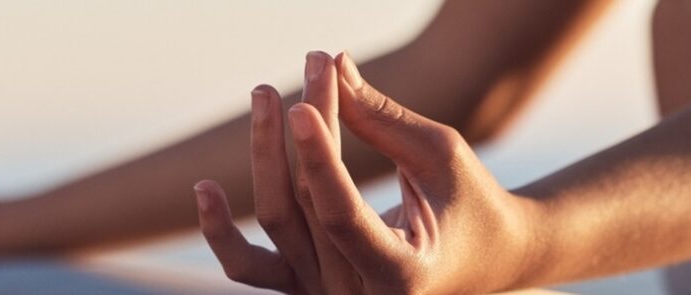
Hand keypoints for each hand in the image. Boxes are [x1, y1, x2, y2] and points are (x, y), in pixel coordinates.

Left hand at [195, 52, 544, 293]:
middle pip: (306, 203)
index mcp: (402, 274)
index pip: (341, 217)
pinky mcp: (302, 286)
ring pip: (275, 222)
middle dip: (306, 127)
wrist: (484, 259)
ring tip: (266, 93)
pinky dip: (221, 232)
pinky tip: (205, 188)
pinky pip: (248, 265)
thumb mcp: (440, 156)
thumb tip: (332, 67)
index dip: (318, 158)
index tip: (302, 102)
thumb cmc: (471, 204)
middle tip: (312, 63)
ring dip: (265, 152)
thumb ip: (382, 119)